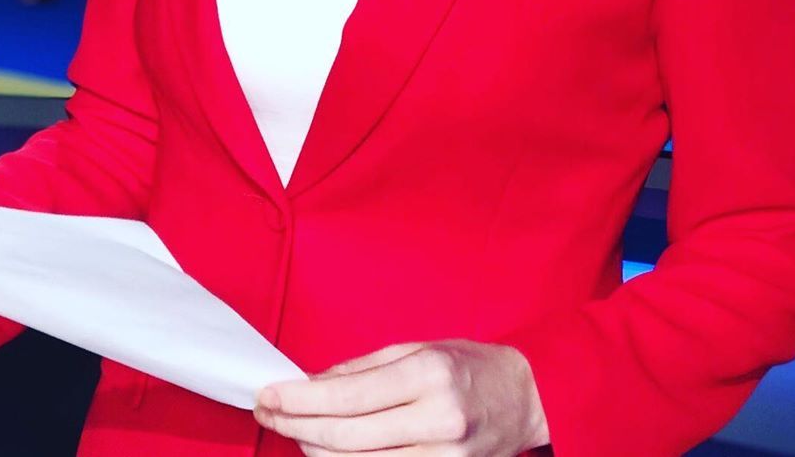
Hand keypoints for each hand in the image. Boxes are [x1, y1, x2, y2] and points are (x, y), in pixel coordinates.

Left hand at [254, 340, 548, 456]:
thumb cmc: (469, 367)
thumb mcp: (418, 349)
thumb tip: (311, 384)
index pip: (348, 397)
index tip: (268, 396)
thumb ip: (362, 370)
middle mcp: (438, 420)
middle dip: (297, 427)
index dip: (300, 400)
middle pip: (346, 438)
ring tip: (295, 432)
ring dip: (316, 452)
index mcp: (430, 374)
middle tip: (269, 414)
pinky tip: (327, 453)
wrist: (525, 402)